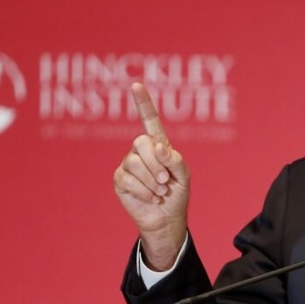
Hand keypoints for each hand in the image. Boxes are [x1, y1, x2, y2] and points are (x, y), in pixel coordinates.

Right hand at [114, 83, 189, 269]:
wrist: (167, 218)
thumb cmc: (177, 194)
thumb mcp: (184, 176)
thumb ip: (175, 160)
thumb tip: (159, 147)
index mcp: (159, 145)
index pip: (150, 121)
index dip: (143, 103)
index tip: (136, 85)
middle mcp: (141, 152)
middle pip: (141, 143)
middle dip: (155, 163)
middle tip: (165, 180)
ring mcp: (128, 165)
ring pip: (134, 162)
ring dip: (151, 179)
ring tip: (160, 190)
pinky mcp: (120, 180)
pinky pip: (128, 179)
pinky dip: (144, 190)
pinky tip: (151, 197)